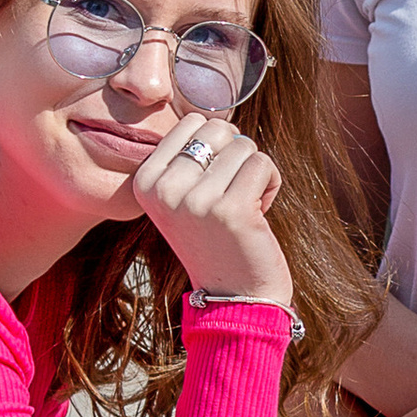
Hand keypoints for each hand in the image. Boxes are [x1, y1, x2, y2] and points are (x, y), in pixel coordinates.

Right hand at [134, 115, 293, 306]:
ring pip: (244, 145)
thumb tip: (216, 120)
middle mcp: (164, 189)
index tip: (212, 184)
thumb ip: (190, 156)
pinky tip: (259, 214)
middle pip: (217, 129)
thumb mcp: (184, 197)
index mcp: (145, 181)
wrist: (234, 296)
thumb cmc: (217, 238)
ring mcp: (195, 200)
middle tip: (232, 194)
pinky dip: (271, 183)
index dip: (215, 147)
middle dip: (236, 155)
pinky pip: (263, 163)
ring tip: (244, 207)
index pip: (191, 122)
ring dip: (255, 173)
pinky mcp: (231, 209)